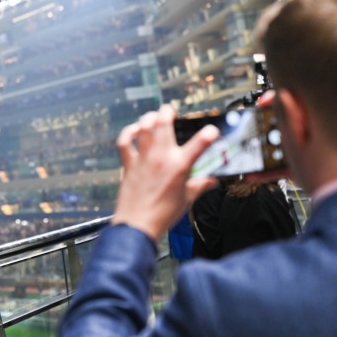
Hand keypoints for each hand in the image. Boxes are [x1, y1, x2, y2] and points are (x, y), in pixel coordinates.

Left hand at [112, 105, 219, 239]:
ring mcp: (143, 158)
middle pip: (163, 122)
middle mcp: (161, 157)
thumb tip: (212, 181)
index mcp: (179, 166)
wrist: (138, 224)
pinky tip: (134, 130)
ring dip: (149, 118)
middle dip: (168, 111)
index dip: (208, 133)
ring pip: (144, 126)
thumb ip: (201, 185)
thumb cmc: (161, 214)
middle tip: (171, 111)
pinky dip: (128, 132)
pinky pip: (124, 141)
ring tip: (154, 117)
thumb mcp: (187, 199)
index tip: (212, 130)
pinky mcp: (129, 164)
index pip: (199, 143)